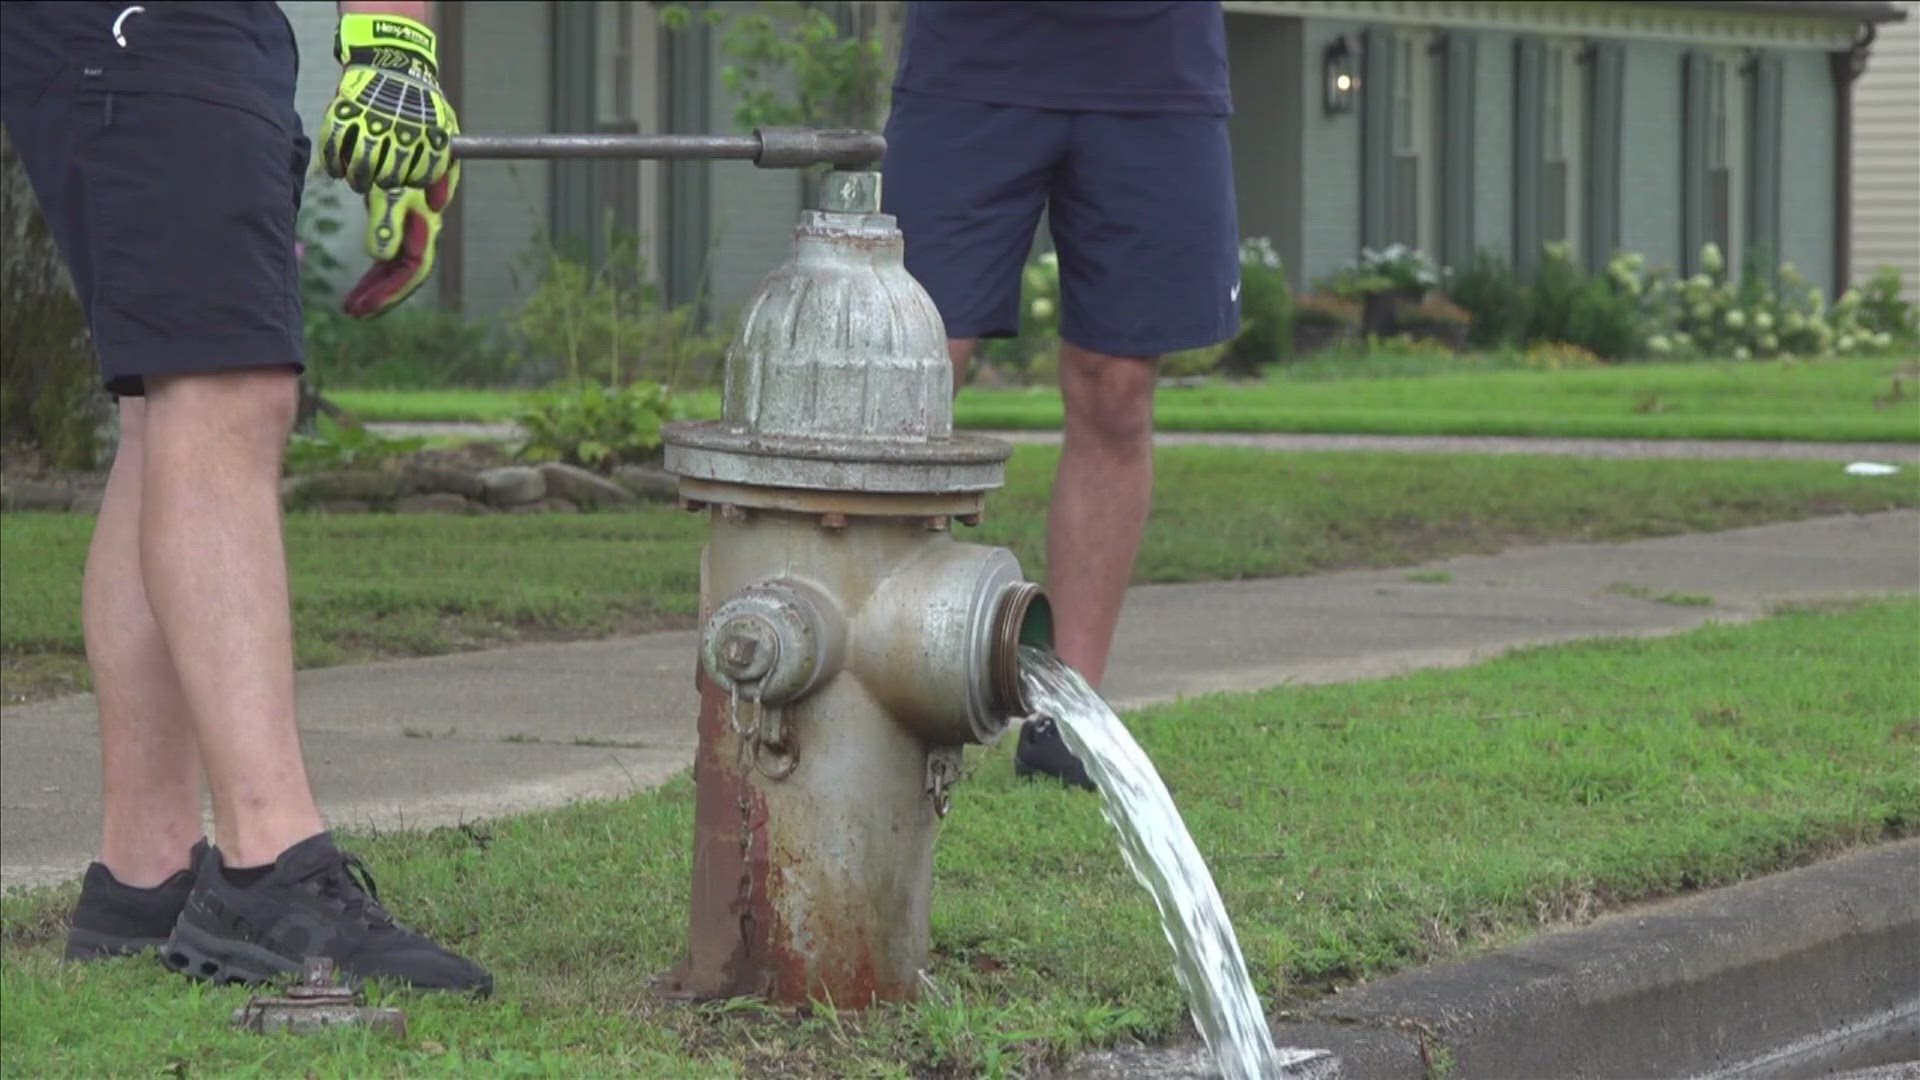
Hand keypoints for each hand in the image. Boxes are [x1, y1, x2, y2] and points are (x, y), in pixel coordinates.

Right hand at [320, 13, 457, 192]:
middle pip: (389, 177)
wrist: (393, 59)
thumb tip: (437, 207)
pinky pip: (334, 146)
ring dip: (357, 179)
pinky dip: (332, 163)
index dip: (410, 180)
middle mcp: (403, 130)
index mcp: (430, 135)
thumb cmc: (421, 104)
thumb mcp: (443, 131)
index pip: (420, 177)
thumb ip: (444, 170)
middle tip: (375, 180)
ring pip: (362, 166)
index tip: (403, 175)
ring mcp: (373, 120)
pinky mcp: (346, 111)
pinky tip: (335, 170)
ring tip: (356, 180)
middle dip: (382, 183)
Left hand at [342, 165, 458, 318]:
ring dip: (375, 288)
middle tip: (352, 314)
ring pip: (394, 267)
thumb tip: (378, 257)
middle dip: (380, 297)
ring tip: (350, 307)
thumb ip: (387, 220)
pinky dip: (373, 273)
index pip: (410, 270)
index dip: (388, 292)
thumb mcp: (392, 187)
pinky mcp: (398, 219)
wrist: (409, 123)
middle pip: (403, 274)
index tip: (362, 308)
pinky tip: (360, 286)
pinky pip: (387, 256)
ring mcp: (410, 227)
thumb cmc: (400, 153)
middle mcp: (420, 231)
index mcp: (424, 226)